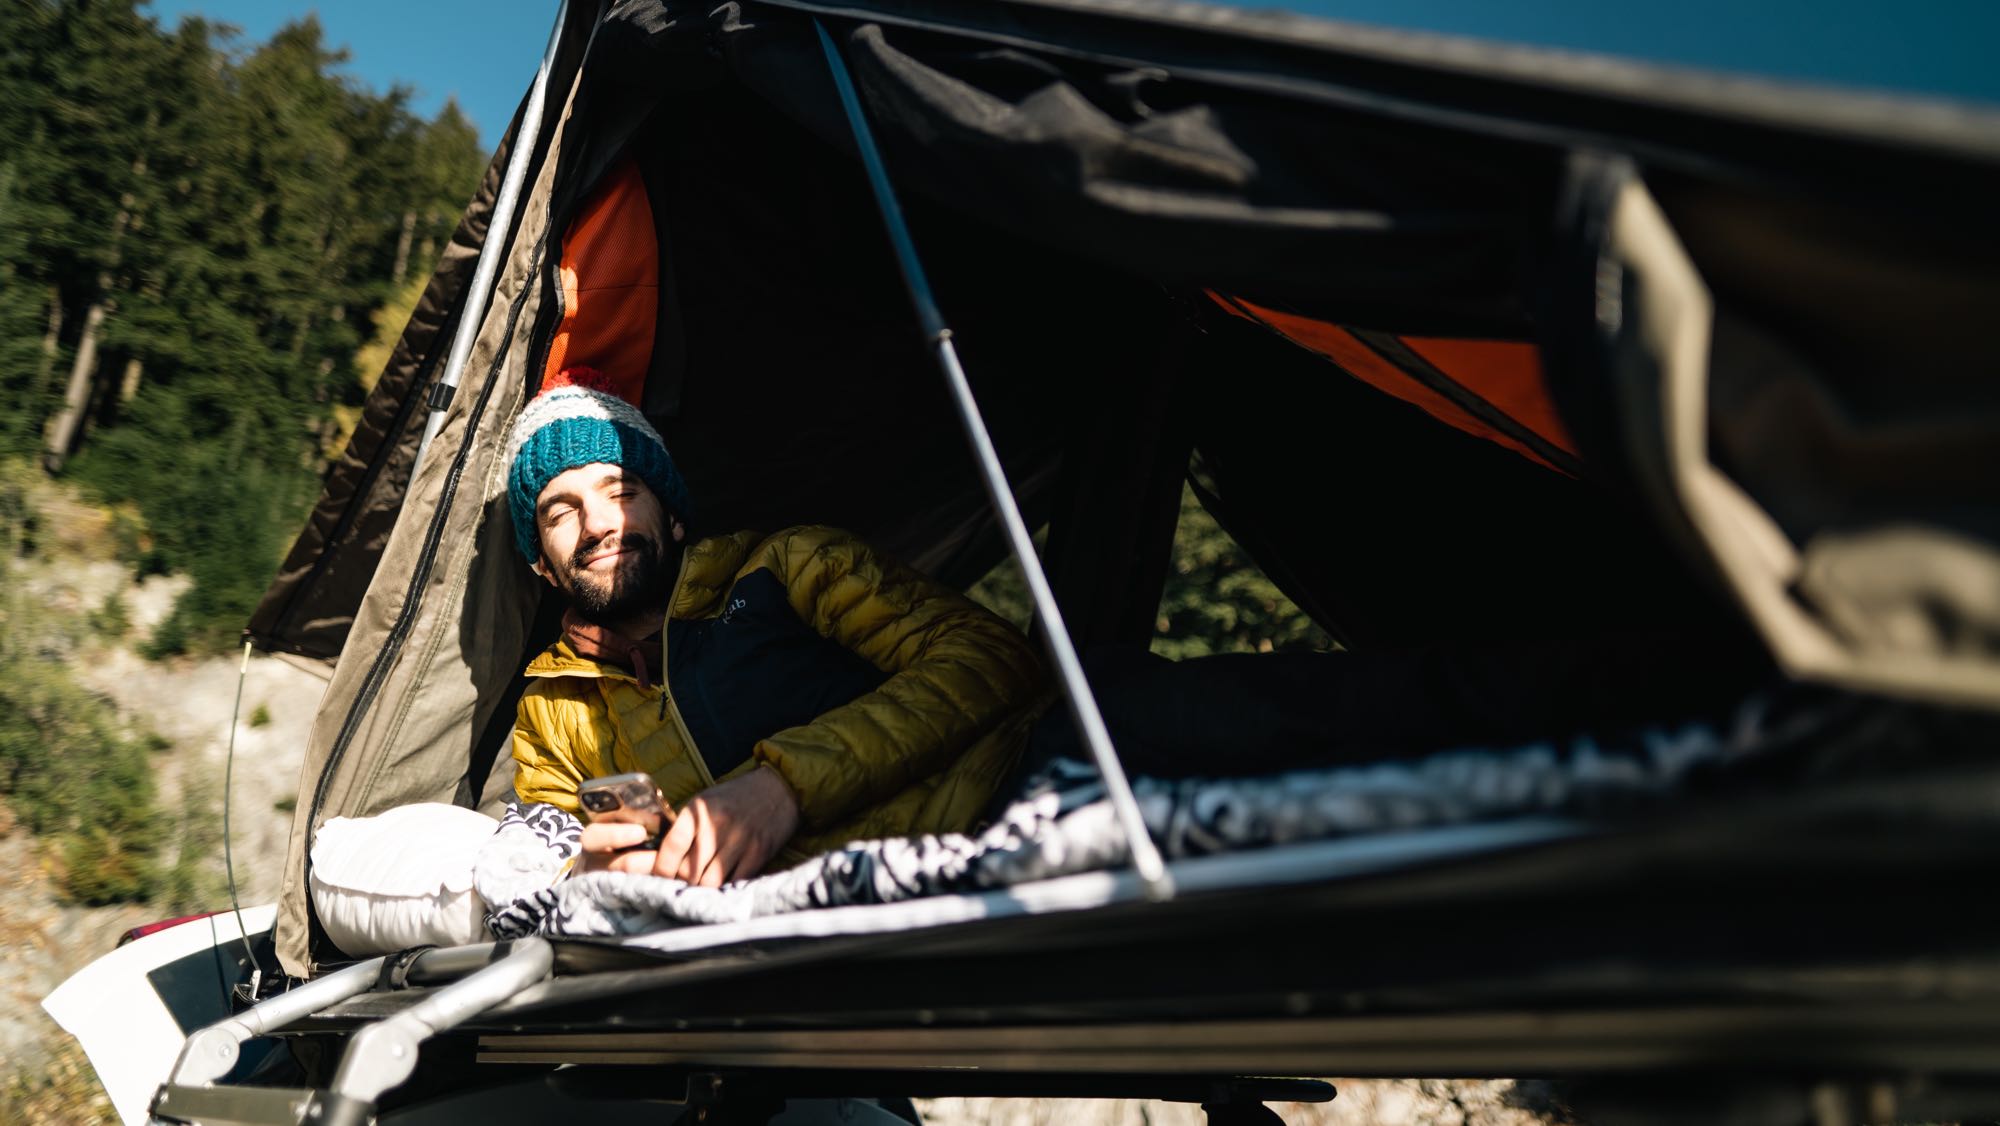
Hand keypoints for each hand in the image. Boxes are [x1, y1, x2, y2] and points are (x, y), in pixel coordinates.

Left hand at [581, 767, 799, 885]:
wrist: (779, 788)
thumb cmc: (735, 797)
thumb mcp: (704, 801)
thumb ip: (684, 827)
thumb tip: (660, 860)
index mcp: (698, 810)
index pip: (672, 847)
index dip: (660, 869)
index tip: (659, 877)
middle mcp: (717, 826)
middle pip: (689, 870)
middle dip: (680, 883)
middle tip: (678, 886)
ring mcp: (739, 841)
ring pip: (710, 882)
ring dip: (701, 889)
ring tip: (698, 889)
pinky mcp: (758, 854)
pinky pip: (734, 882)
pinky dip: (724, 888)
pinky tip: (721, 886)